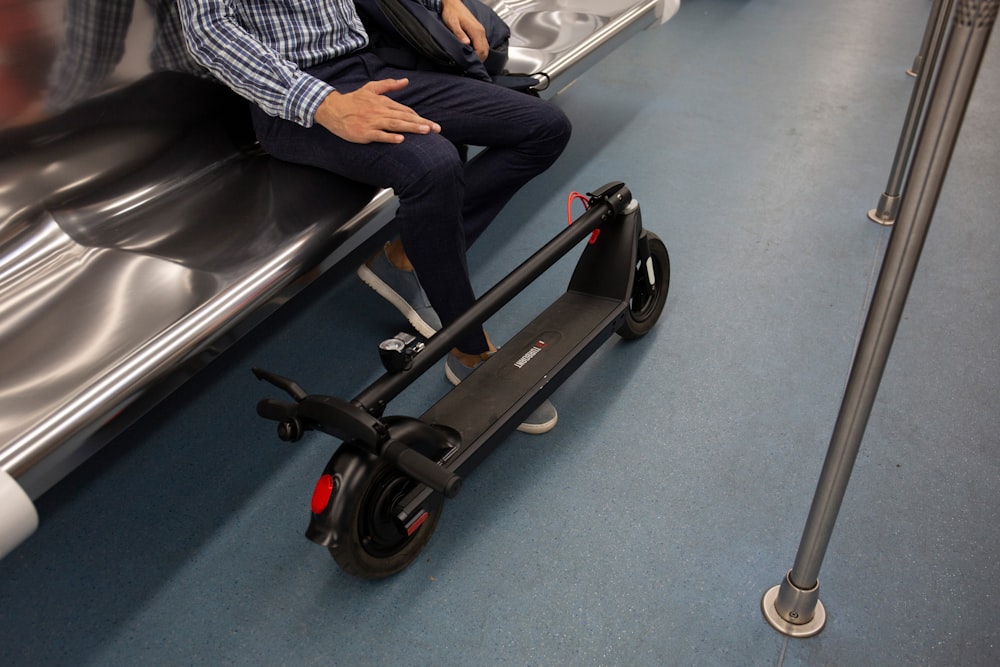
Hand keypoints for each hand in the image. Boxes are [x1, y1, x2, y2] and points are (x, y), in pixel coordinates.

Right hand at [313, 78, 440, 143]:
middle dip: (421, 123)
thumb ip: (389, 85)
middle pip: (404, 117)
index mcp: (383, 102)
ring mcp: (372, 122)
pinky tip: (401, 139)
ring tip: (425, 131)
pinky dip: (390, 137)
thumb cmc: (353, 100)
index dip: (418, 117)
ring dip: (411, 127)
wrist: (333, 109)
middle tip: (436, 129)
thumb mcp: (371, 88)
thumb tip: (406, 81)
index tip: (430, 124)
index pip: (405, 110)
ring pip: (395, 125)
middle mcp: (380, 111)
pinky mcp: (364, 133)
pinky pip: (379, 135)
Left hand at [441, 0, 488, 60]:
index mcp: (476, 31)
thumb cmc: (451, 12)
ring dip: (480, 56)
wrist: (452, 3)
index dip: (476, 60)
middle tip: (469, 67)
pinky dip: (479, 51)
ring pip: (485, 49)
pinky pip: (483, 44)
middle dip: (479, 60)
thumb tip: (466, 44)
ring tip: (471, 62)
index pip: (481, 51)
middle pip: (485, 51)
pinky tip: (472, 54)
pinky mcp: (478, 31)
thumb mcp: (452, 23)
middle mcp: (481, 31)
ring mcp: (480, 31)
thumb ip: (459, 34)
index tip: (468, 65)